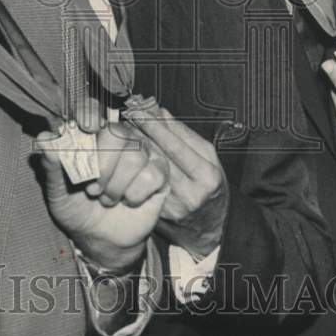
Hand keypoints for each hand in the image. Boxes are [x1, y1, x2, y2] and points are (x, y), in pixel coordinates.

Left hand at [37, 120, 168, 272]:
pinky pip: (152, 175)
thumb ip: (51, 165)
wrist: (98, 238)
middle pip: (117, 133)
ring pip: (134, 157)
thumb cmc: (76, 208)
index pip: (92, 109)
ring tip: (107, 198)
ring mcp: (142, 154)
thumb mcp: (57, 191)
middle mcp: (118, 138)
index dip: (90, 114)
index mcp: (91, 136)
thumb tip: (45, 137)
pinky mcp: (159, 173)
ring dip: (116, 187)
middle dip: (101, 167)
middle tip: (92, 188)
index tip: (87, 128)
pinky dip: (135, 194)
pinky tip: (128, 201)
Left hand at [125, 106, 228, 258]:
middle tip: (126, 114)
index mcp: (206, 175)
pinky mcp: (160, 215)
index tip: (140, 109)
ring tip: (124, 130)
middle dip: (141, 134)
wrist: (211, 227)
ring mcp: (173, 206)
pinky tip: (126, 154)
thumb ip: (184, 135)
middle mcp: (190, 192)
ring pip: (146, 170)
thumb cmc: (210, 185)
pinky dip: (133, 168)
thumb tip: (160, 112)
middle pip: (158, 157)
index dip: (155, 126)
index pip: (176, 146)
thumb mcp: (208, 158)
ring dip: (134, 149)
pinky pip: (142, 185)